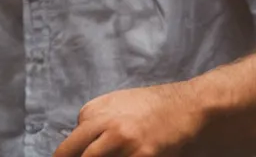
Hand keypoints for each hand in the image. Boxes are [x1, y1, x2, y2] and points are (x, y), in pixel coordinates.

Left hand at [54, 83, 203, 156]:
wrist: (186, 106)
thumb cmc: (152, 107)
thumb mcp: (117, 104)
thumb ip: (97, 121)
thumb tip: (81, 147)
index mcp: (95, 110)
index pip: (70, 145)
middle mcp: (104, 123)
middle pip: (69, 152)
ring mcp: (122, 141)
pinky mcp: (141, 156)